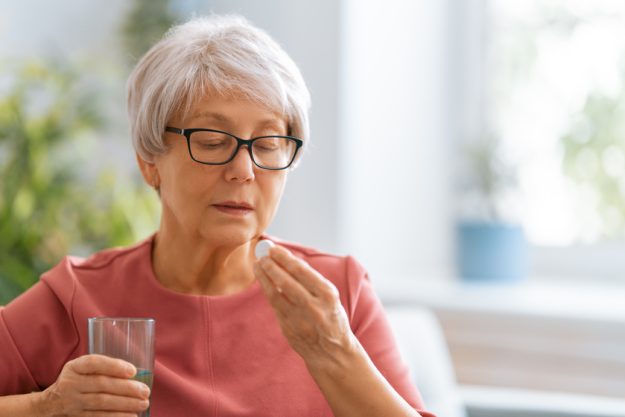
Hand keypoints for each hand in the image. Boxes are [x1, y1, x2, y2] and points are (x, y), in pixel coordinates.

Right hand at [36, 354, 149, 416]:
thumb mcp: (83, 369)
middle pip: (100, 384)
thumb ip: (104, 368)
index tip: (133, 371)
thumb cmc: (79, 380)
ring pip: (101, 402)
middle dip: (126, 388)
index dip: (113, 366)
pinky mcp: (77, 416)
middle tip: (145, 391)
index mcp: (75, 367)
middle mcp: (71, 383)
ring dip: (125, 404)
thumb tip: (137, 374)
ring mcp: (72, 402)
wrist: (52, 403)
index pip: (93, 363)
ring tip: (143, 404)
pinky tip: (131, 416)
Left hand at [253, 245, 356, 370]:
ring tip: (258, 265)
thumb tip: (286, 259)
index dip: (285, 259)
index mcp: (328, 295)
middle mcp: (315, 308)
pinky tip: (263, 282)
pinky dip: (268, 291)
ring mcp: (300, 320)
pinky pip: (275, 306)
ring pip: (276, 295)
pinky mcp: (288, 329)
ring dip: (264, 278)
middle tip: (262, 255)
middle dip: (272, 267)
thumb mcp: (329, 297)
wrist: (333, 352)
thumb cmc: (331, 317)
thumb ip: (310, 281)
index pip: (303, 272)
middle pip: (287, 283)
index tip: (274, 249)